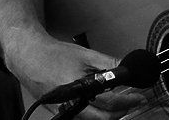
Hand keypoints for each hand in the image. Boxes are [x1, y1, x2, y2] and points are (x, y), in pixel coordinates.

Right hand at [7, 34, 147, 119]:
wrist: (30, 56)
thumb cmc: (54, 54)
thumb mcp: (87, 55)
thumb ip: (109, 63)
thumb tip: (128, 67)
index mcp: (77, 88)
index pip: (109, 102)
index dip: (127, 101)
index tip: (139, 98)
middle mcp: (69, 103)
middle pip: (101, 118)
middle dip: (120, 112)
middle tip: (132, 102)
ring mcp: (62, 109)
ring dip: (108, 113)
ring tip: (120, 101)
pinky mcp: (58, 110)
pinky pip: (81, 116)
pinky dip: (95, 112)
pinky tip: (101, 102)